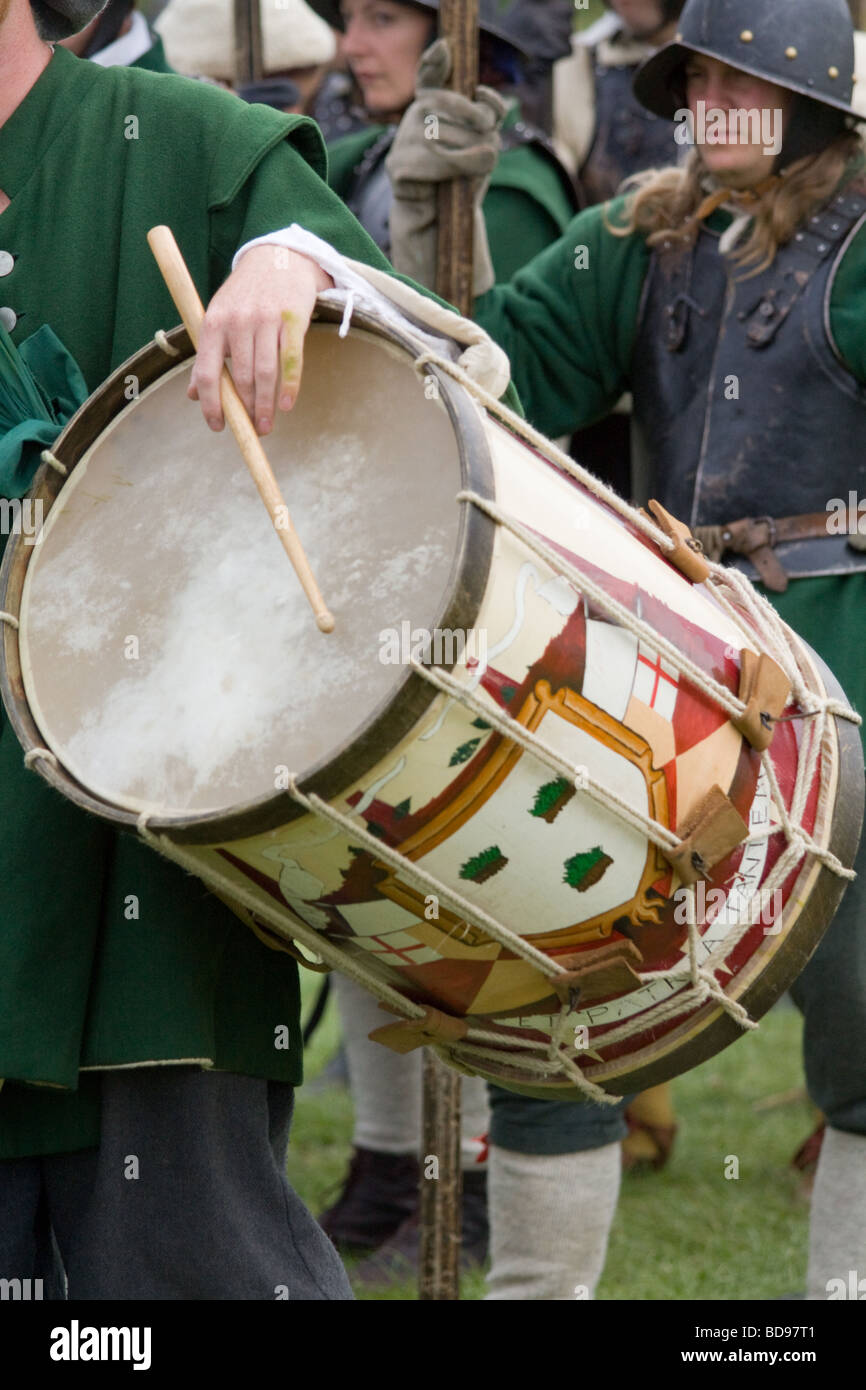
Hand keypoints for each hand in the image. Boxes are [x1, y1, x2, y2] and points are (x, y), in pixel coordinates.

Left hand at [188, 246, 332, 434]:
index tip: (217, 426)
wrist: (277, 258)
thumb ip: (206, 356)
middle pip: (241, 378)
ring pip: (265, 373)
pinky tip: (285, 405)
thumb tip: (193, 395)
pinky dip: (289, 387)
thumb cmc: (245, 295)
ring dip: (265, 406)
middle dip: (246, 411)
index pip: (206, 373)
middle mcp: (237, 321)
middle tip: (252, 431)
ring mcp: (266, 320)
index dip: (211, 404)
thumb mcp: (217, 319)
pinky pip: (291, 360)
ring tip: (266, 425)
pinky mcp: (292, 320)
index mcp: (213, 323)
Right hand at [386, 39, 506, 186]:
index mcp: (434, 103)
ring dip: (474, 157)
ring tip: (476, 170)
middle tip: (489, 151)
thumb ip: (489, 117)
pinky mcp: (398, 165)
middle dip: (482, 130)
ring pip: (449, 136)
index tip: (446, 48)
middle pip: (457, 107)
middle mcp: (415, 113)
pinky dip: (455, 171)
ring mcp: (404, 138)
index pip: (429, 75)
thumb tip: (485, 107)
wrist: (438, 216)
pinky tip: (454, 180)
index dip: (435, 61)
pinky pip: (436, 161)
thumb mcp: (483, 141)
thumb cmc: (463, 174)